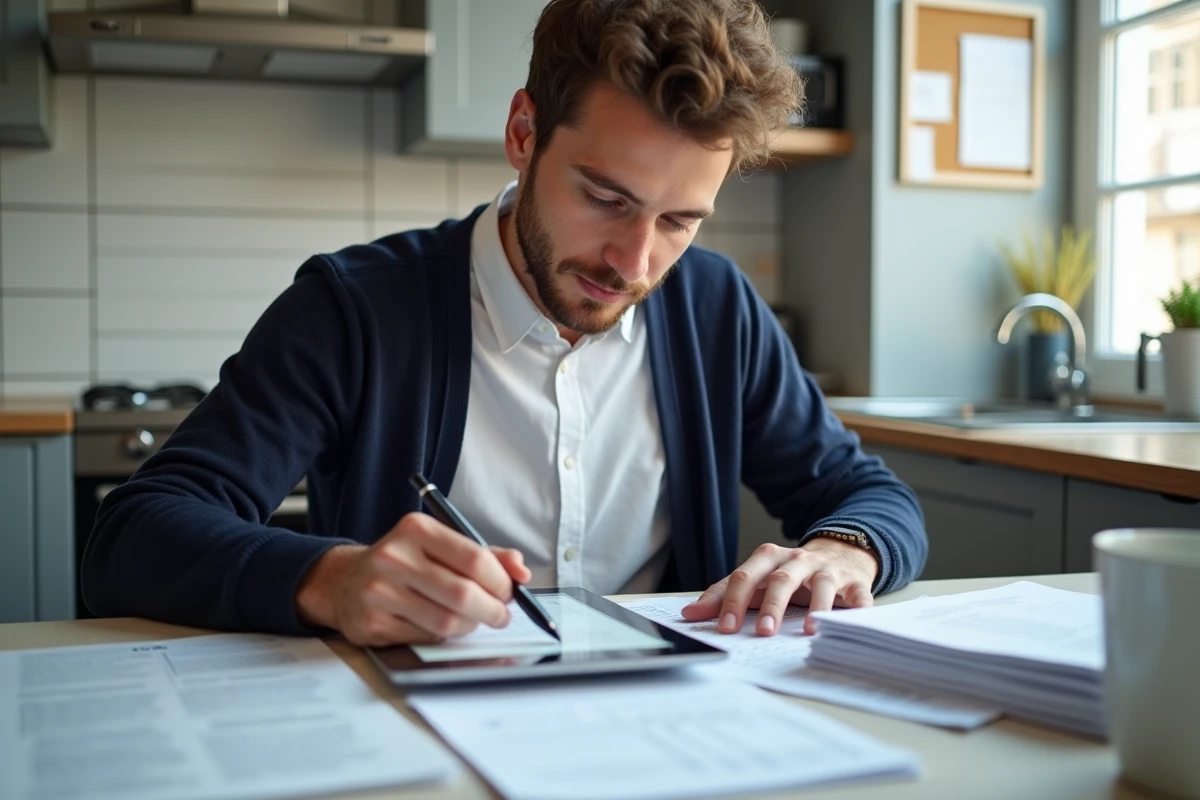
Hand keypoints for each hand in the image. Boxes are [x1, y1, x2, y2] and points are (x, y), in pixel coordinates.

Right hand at [295, 512, 529, 645]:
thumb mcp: (441, 546)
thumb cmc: (404, 562)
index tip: (509, 592)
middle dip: (492, 609)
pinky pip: (425, 638)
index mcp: (416, 529)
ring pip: (446, 621)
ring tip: (471, 619)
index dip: (501, 582)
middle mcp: (394, 557)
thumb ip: (486, 555)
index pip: (474, 558)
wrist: (344, 581)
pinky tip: (440, 625)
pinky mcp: (372, 623)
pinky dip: (442, 636)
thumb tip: (521, 570)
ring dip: (469, 625)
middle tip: (500, 615)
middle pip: (463, 593)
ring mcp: (379, 592)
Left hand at [680, 538, 877, 635]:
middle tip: (762, 632)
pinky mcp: (855, 582)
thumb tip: (689, 615)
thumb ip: (724, 595)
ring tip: (807, 631)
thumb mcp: (757, 578)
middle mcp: (798, 560)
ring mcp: (828, 570)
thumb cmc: (790, 573)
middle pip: (781, 579)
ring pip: (821, 585)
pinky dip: (856, 610)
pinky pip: (859, 595)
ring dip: (815, 607)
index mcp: (769, 557)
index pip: (746, 576)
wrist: (840, 552)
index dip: (734, 602)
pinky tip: (849, 625)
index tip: (725, 628)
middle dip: (771, 606)